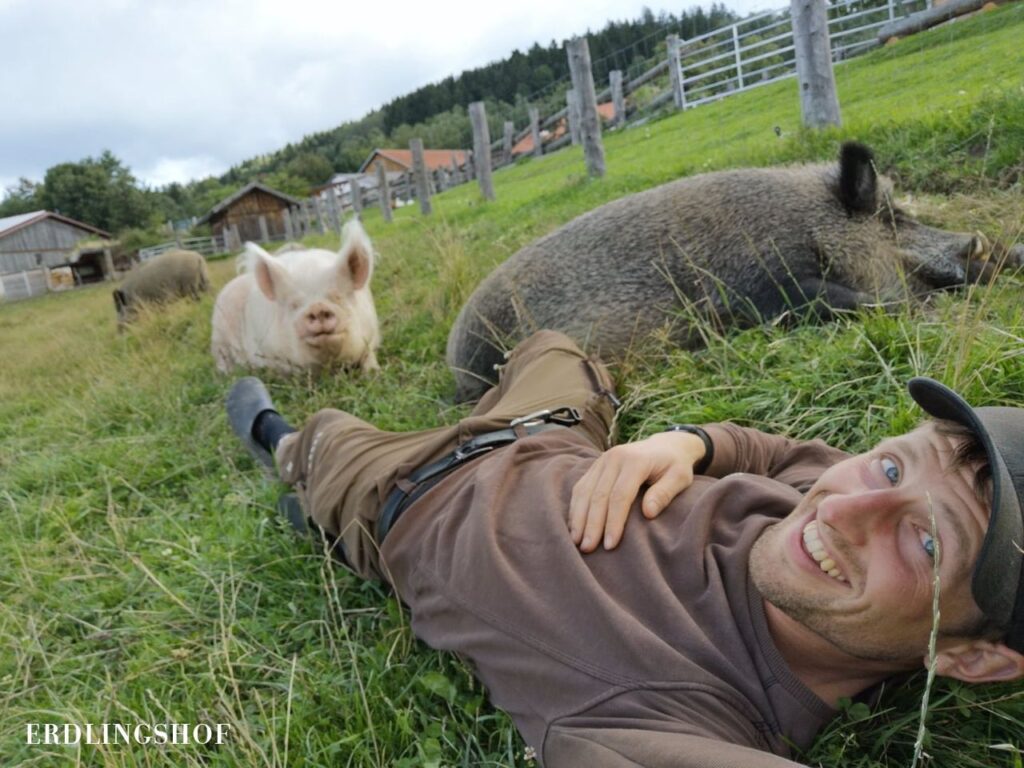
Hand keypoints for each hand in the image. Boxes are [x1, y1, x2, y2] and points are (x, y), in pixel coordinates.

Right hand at [568, 431, 706, 551]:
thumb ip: (665, 493)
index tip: (610, 545)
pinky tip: (574, 526)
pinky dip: (575, 507)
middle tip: (588, 549)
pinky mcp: (595, 466)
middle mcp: (614, 458)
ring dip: (578, 518)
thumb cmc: (674, 466)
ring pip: (584, 491)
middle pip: (598, 495)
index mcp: (635, 461)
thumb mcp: (680, 478)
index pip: (619, 495)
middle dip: (592, 524)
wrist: (665, 445)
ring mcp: (601, 460)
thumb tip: (648, 513)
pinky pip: (580, 487)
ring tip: (576, 542)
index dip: (613, 522)